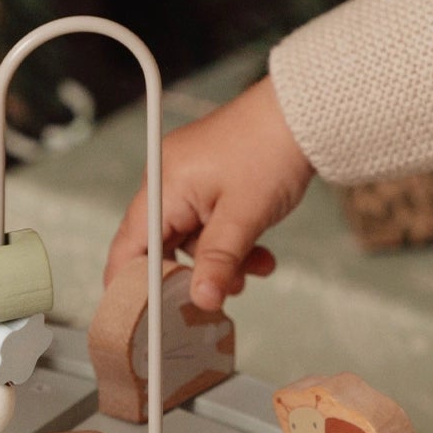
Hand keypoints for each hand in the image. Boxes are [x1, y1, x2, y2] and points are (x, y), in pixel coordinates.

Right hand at [104, 76, 314, 310]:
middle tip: (220, 294)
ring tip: (254, 268)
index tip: (143, 318)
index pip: (129, 247)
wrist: (303, 114)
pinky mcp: (209, 179)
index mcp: (163, 186)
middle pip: (161, 246)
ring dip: (220, 260)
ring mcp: (188, 179)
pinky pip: (208, 222)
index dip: (131, 286)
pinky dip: (230, 241)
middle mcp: (167, 180)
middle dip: (193, 274)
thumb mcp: (244, 217)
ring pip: (191, 239)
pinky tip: (258, 250)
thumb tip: (202, 299)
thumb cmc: (270, 149)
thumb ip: (218, 262)